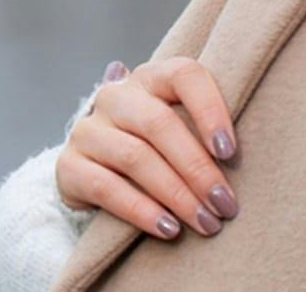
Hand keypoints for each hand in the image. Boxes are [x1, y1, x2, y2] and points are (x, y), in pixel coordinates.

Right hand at [54, 56, 241, 239]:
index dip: (210, 109)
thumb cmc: (156, 151)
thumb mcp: (179, 131)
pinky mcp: (69, 166)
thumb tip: (236, 155)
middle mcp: (115, 97)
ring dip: (176, 195)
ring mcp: (88, 130)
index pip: (183, 75)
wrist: (97, 173)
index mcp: (150, 78)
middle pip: (159, 124)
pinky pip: (107, 188)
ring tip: (204, 222)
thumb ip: (202, 132)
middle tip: (225, 205)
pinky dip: (142, 211)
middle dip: (198, 168)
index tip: (231, 152)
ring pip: (136, 157)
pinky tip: (168, 229)